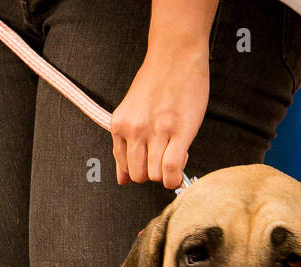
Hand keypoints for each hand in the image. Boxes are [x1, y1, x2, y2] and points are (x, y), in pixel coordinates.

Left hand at [109, 38, 208, 188]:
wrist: (175, 53)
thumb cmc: (157, 79)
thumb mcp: (130, 111)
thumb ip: (124, 144)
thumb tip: (122, 179)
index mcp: (119, 125)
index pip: (124, 167)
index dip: (140, 171)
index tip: (151, 162)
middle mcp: (134, 130)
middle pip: (138, 175)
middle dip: (152, 174)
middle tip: (164, 158)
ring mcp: (156, 132)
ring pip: (154, 176)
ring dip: (166, 174)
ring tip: (175, 153)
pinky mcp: (178, 132)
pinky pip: (170, 169)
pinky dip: (175, 177)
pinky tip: (181, 164)